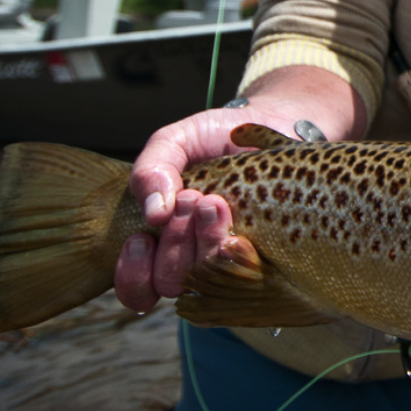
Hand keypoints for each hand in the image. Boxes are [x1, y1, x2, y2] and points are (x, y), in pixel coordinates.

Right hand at [112, 102, 289, 312]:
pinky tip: (239, 230)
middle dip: (174, 241)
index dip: (133, 272)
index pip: (137, 288)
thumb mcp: (176, 142)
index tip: (143, 236)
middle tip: (192, 198)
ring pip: (206, 281)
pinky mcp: (266, 257)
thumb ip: (151, 169)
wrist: (277, 122)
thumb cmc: (219, 136)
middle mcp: (195, 258)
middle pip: (169, 282)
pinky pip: (247, 278)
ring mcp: (231, 261)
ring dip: (204, 243)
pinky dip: (236, 255)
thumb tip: (153, 214)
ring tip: (216, 204)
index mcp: (163, 241)